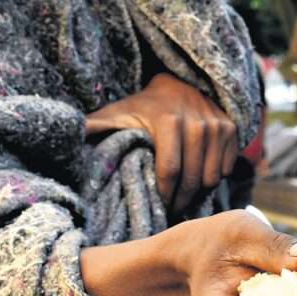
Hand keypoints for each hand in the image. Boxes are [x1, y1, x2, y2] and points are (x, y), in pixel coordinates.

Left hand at [86, 73, 238, 216]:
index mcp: (167, 120)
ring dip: (198, 193)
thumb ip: (92, 128)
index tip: (158, 208)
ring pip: (212, 177)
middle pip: (193, 178)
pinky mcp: (231, 127)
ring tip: (183, 197)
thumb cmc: (141, 107)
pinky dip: (215, 178)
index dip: (164, 196)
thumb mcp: (115, 115)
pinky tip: (198, 178)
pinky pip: (227, 168)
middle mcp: (196, 121)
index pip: (170, 172)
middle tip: (171, 211)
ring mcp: (216, 123)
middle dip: (181, 201)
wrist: (176, 82)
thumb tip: (66, 140)